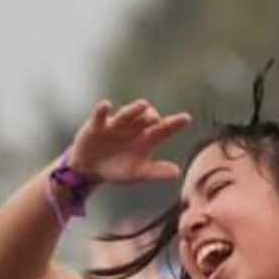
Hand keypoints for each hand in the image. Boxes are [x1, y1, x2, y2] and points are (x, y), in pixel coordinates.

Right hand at [68, 100, 192, 185]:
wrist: (91, 167)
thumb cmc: (119, 168)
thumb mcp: (138, 173)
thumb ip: (156, 172)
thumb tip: (178, 173)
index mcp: (147, 138)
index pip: (164, 129)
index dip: (175, 123)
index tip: (187, 118)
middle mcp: (134, 127)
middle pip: (146, 118)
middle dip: (152, 116)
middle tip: (157, 120)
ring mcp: (116, 124)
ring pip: (127, 114)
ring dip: (134, 110)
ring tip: (143, 105)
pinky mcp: (97, 125)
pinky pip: (100, 115)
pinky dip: (102, 110)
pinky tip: (106, 105)